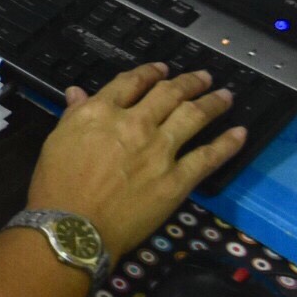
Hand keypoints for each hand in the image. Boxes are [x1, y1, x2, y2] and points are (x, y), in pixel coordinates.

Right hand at [26, 63, 246, 259]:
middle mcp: (135, 123)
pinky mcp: (177, 179)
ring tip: (225, 96)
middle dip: (189, 82)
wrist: (74, 226)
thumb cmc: (56, 185)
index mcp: (101, 112)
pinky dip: (227, 143)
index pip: (132, 82)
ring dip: (213, 102)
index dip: (150, 72)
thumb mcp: (56, 141)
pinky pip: (208, 156)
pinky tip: (240, 133)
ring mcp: (159, 150)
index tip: (162, 69)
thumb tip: (78, 92)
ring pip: (194, 116)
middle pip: (169, 93)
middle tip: (203, 78)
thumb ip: (73, 114)